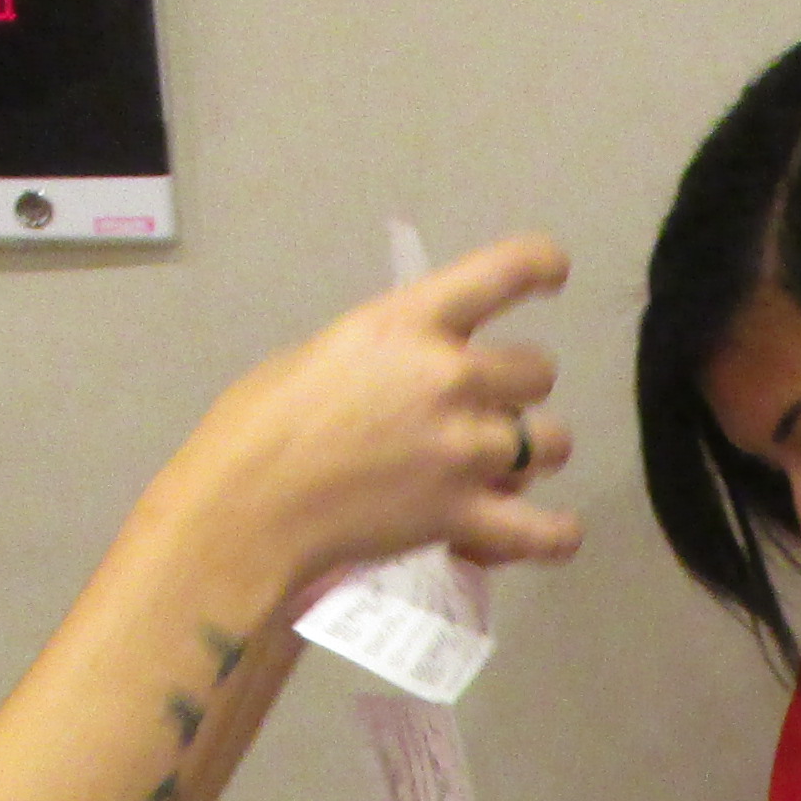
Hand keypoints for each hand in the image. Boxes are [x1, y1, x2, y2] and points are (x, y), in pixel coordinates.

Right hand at [156, 233, 583, 608]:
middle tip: (481, 412)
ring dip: (530, 454)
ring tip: (497, 474)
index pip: (504, 270)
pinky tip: (552, 531)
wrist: (246, 508)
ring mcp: (465, 449)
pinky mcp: (466, 516)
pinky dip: (554, 534)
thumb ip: (384, 358)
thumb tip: (407, 384)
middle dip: (516, 391)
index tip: (553, 273)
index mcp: (408, 321)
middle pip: (537, 371)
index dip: (541, 266)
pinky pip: (545, 532)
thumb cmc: (256, 427)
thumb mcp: (319, 355)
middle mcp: (451, 376)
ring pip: (551, 443)